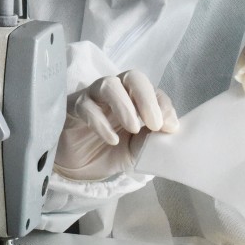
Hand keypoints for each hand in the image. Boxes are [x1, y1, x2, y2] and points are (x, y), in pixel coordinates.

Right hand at [54, 71, 179, 181]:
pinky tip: (112, 139)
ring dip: (124, 105)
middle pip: (132, 77)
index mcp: (134, 99)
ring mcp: (93, 97)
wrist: (78, 167)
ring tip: (133, 128)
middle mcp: (115, 92)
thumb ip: (150, 140)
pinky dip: (101, 122)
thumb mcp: (136, 150)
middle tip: (154, 124)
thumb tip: (169, 131)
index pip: (154, 91)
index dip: (164, 106)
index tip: (171, 128)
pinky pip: (86, 106)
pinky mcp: (72, 107)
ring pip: (108, 85)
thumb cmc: (110, 152)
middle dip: (146, 98)